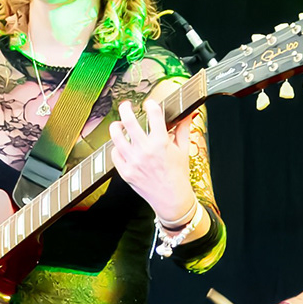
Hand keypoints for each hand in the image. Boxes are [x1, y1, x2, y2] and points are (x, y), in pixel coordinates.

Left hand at [106, 95, 196, 225]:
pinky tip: (121, 146)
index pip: (153, 114)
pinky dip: (116, 148)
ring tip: (118, 124)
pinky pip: (114, 154)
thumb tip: (188, 114)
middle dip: (126, 108)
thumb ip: (183, 129)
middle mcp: (146, 150)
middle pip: (129, 120)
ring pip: (116, 136)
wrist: (172, 199)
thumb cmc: (178, 175)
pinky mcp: (126, 172)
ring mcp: (134, 161)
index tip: (149, 104)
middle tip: (126, 106)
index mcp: (161, 143)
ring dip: (116, 126)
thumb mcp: (184, 150)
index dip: (150, 104)